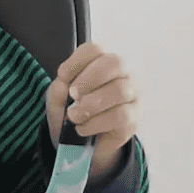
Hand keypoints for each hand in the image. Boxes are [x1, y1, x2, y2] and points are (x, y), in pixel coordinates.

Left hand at [46, 43, 140, 178]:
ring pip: (119, 90)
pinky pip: (120, 116)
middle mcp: (121, 74)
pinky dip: (95, 123)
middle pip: (114, 62)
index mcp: (101, 62)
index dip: (77, 60)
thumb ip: (59, 89)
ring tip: (74, 116)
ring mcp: (131, 96)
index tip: (62, 76)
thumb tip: (64, 85)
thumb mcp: (59, 98)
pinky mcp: (134, 119)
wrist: (79, 143)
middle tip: (73, 94)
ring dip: (92, 104)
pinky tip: (82, 128)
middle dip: (89, 78)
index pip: (95, 49)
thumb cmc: (72, 110)